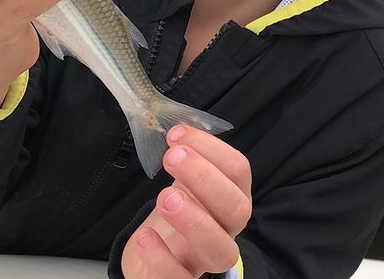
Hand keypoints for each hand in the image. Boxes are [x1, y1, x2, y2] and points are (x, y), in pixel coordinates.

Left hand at [121, 126, 250, 277]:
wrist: (154, 258)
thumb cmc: (174, 213)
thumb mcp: (181, 182)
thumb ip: (183, 156)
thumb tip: (173, 124)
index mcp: (228, 197)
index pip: (238, 170)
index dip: (211, 148)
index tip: (176, 134)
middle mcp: (225, 229)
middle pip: (237, 208)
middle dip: (205, 178)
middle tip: (173, 157)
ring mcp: (205, 259)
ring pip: (220, 250)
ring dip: (194, 220)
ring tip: (164, 197)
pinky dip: (162, 259)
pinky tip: (145, 237)